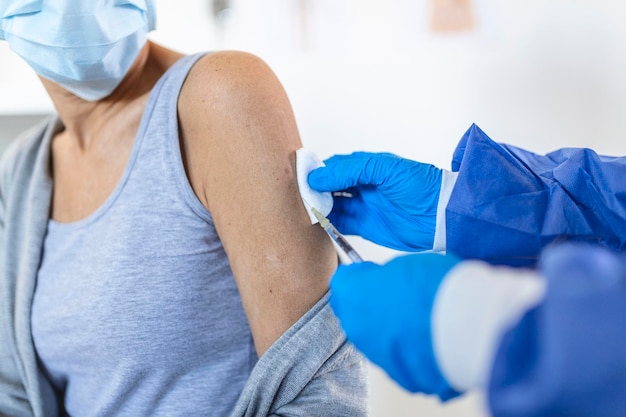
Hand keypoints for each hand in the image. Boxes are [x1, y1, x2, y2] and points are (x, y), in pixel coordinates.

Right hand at [307, 152, 441, 250]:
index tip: (302, 176)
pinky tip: (316, 221)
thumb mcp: (384, 168)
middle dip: (315, 189)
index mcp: (367, 167)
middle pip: (330, 186)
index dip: (319, 171)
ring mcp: (363, 207)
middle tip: (298, 194)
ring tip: (304, 207)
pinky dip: (327, 223)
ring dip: (318, 206)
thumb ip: (351, 169)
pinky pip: (340, 224)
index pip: (335, 166)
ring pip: (332, 205)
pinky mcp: (365, 227)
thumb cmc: (420, 186)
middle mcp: (363, 186)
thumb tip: (319, 176)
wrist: (442, 216)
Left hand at [329, 253, 460, 399]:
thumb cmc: (434, 288)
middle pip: (356, 313)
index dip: (361, 275)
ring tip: (421, 318)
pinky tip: (430, 338)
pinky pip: (398, 357)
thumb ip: (384, 276)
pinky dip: (409, 349)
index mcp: (352, 294)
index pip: (343, 281)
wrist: (465, 327)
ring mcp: (376, 354)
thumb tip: (385, 282)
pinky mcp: (399, 375)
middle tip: (401, 295)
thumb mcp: (403, 264)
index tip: (377, 273)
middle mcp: (356, 328)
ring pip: (376, 338)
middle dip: (372, 304)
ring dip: (391, 328)